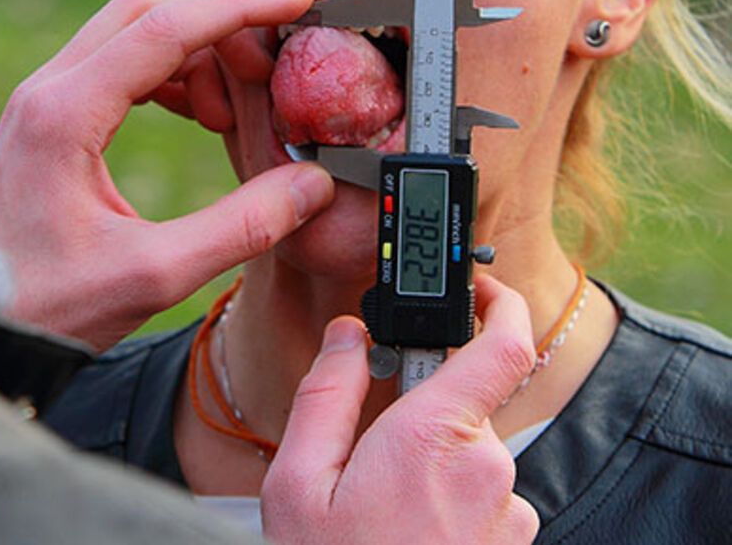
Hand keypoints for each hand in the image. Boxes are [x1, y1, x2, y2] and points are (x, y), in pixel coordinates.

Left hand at [0, 0, 333, 350]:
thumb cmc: (49, 304)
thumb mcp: (155, 275)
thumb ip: (241, 226)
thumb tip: (313, 183)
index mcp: (65, 113)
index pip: (165, 26)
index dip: (239, 9)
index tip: (296, 2)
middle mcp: (46, 89)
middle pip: (144, 9)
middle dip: (217, 27)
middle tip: (267, 78)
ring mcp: (40, 98)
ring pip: (129, 32)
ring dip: (192, 55)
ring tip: (229, 120)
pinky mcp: (44, 116)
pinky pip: (114, 62)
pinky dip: (166, 74)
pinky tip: (198, 118)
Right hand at [262, 274, 539, 544]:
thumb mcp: (297, 483)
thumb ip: (325, 398)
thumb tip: (347, 336)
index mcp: (433, 439)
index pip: (502, 348)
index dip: (501, 305)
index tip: (480, 290)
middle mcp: (488, 471)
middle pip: (462, 410)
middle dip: (417, 418)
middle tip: (364, 460)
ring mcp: (508, 513)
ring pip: (467, 458)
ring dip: (428, 468)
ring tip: (378, 512)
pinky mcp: (512, 543)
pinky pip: (480, 501)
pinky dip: (445, 505)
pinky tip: (404, 531)